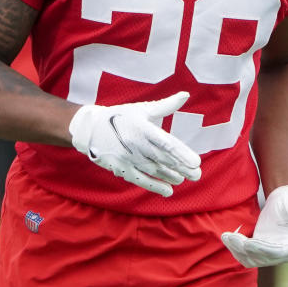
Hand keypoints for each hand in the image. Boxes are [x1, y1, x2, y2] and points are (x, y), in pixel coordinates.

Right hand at [69, 91, 200, 196]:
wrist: (90, 128)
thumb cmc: (121, 116)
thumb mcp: (142, 109)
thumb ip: (165, 106)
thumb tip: (185, 95)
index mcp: (143, 128)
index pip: (166, 143)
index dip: (182, 153)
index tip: (196, 161)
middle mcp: (136, 144)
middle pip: (163, 159)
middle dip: (181, 168)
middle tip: (197, 174)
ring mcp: (128, 158)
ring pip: (153, 170)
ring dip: (170, 176)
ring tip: (183, 179)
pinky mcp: (121, 168)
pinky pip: (140, 179)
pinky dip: (154, 186)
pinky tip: (168, 191)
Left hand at [221, 185, 287, 267]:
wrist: (284, 201)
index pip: (277, 252)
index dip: (261, 249)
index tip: (247, 243)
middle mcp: (284, 254)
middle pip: (262, 258)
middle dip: (245, 249)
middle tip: (230, 236)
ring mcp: (271, 254)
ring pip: (252, 260)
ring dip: (237, 250)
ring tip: (226, 236)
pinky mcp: (260, 251)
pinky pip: (247, 256)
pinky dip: (236, 249)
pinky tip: (228, 239)